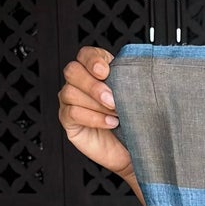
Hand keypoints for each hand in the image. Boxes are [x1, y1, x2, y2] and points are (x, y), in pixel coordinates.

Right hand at [58, 46, 139, 195]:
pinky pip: (72, 112)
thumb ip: (129, 81)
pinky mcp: (69, 120)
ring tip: (116, 115)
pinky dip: (92, 117)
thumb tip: (136, 70)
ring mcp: (72, 101)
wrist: (133, 151)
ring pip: (70, 92)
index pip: (85, 54)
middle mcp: (81, 84)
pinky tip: (109, 123)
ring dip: (95, 104)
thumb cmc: (134, 122)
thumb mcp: (135, 97)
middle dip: (94, 85)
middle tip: (113, 99)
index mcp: (96, 72)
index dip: (92, 59)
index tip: (106, 71)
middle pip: (72, 71)